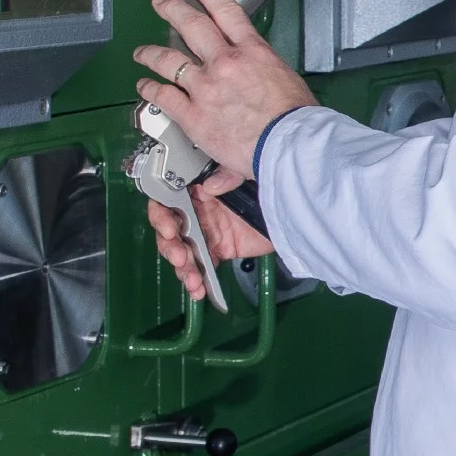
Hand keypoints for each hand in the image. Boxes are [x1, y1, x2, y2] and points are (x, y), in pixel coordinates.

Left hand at [135, 0, 314, 180]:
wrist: (288, 144)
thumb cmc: (294, 120)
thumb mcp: (287, 84)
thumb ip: (264, 79)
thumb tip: (259, 83)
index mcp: (252, 52)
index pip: (226, 12)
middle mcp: (225, 63)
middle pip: (192, 26)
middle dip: (173, 9)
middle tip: (162, 3)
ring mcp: (205, 87)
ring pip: (169, 60)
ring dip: (151, 53)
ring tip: (142, 51)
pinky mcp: (193, 114)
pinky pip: (163, 96)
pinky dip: (150, 89)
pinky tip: (144, 86)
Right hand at [143, 166, 273, 305]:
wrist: (293, 201)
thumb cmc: (268, 177)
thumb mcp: (245, 166)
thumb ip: (226, 173)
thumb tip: (209, 186)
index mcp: (197, 187)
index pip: (166, 201)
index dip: (162, 216)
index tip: (171, 228)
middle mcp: (198, 209)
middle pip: (170, 230)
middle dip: (170, 246)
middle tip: (181, 256)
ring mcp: (208, 230)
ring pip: (182, 251)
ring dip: (183, 268)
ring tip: (192, 279)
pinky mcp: (221, 249)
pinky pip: (202, 266)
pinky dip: (198, 279)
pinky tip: (198, 289)